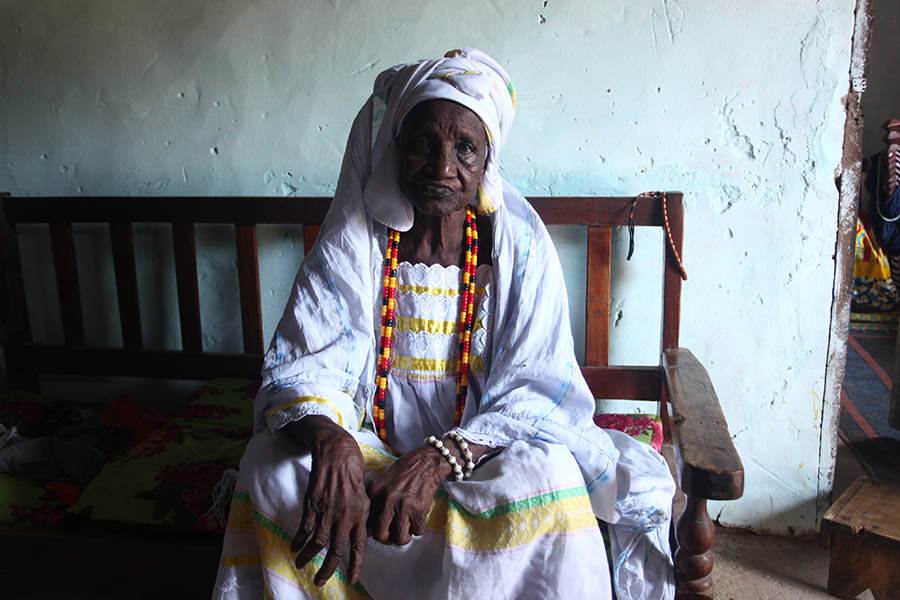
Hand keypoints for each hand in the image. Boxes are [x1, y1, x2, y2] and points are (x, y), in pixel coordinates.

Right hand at [289, 418, 369, 585]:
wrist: (337, 451)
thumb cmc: (354, 469)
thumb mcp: (365, 493)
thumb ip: (362, 515)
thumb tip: (361, 532)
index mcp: (360, 514)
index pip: (358, 545)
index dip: (355, 564)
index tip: (352, 579)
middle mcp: (344, 515)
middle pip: (336, 549)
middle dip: (328, 569)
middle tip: (320, 582)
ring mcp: (328, 510)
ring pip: (318, 542)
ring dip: (309, 557)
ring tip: (302, 566)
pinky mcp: (313, 503)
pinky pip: (304, 527)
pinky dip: (299, 539)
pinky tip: (294, 547)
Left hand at [366, 444, 448, 544]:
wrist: (427, 461)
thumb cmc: (405, 470)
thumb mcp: (383, 479)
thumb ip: (376, 497)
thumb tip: (372, 522)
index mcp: (375, 491)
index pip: (367, 522)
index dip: (373, 529)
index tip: (380, 528)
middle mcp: (387, 499)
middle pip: (381, 535)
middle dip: (387, 537)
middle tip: (393, 533)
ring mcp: (403, 505)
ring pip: (400, 538)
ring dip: (404, 537)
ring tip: (407, 530)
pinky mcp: (419, 509)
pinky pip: (417, 531)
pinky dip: (418, 528)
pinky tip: (418, 519)